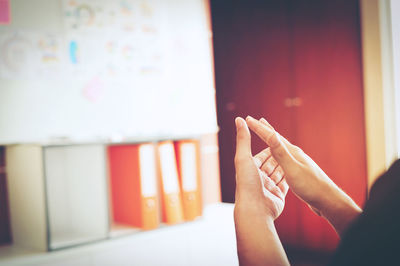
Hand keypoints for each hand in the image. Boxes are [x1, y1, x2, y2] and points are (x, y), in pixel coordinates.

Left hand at [234, 117, 289, 265]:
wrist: (256, 209)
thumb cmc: (247, 183)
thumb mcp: (244, 157)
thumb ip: (243, 139)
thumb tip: (238, 119)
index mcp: (249, 170)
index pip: (261, 156)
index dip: (270, 147)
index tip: (278, 139)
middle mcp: (258, 179)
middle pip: (272, 164)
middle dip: (280, 157)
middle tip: (291, 148)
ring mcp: (268, 188)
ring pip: (279, 174)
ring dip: (286, 167)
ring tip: (297, 159)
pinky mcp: (277, 196)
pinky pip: (285, 186)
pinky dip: (290, 179)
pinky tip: (298, 173)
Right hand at [245, 116, 361, 234]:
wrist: (328, 201)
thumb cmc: (310, 187)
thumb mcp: (292, 170)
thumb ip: (281, 153)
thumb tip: (271, 135)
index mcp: (292, 153)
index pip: (272, 137)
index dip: (259, 128)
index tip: (248, 119)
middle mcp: (295, 155)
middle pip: (277, 140)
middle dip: (266, 130)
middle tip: (258, 121)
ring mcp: (298, 163)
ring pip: (281, 149)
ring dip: (272, 142)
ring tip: (267, 137)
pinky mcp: (300, 172)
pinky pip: (284, 159)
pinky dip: (277, 155)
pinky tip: (280, 159)